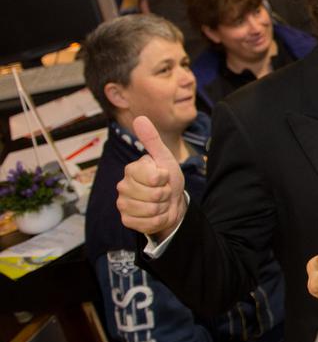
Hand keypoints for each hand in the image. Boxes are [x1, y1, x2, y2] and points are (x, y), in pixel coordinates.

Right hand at [115, 116, 186, 239]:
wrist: (172, 202)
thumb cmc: (168, 179)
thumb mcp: (165, 158)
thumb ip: (152, 140)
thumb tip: (140, 118)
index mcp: (132, 169)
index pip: (154, 178)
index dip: (165, 179)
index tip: (164, 177)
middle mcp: (123, 186)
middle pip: (154, 195)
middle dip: (166, 194)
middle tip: (164, 191)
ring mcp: (123, 204)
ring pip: (152, 210)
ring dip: (163, 208)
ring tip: (160, 202)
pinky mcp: (126, 220)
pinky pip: (148, 224)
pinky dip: (159, 220)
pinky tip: (156, 214)